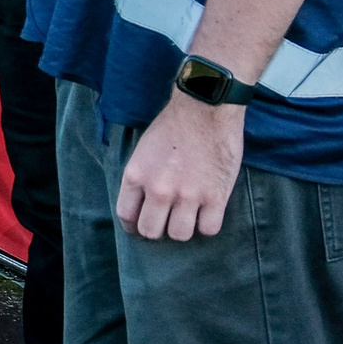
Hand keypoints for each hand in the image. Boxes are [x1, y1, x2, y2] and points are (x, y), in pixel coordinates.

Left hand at [116, 92, 246, 240]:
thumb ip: (141, 179)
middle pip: (151, 231)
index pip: (126, 216)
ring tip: (188, 215)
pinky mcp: (216, 197)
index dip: (133, 226)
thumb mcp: (142, 151)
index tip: (140, 226)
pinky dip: (208, 224)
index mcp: (136, 176)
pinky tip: (207, 212)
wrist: (205, 109)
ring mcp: (188, 195)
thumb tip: (142, 204)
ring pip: (180, 235)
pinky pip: (209, 229)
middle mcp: (158, 189)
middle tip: (166, 220)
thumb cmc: (173, 126)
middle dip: (157, 229)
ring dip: (184, 228)